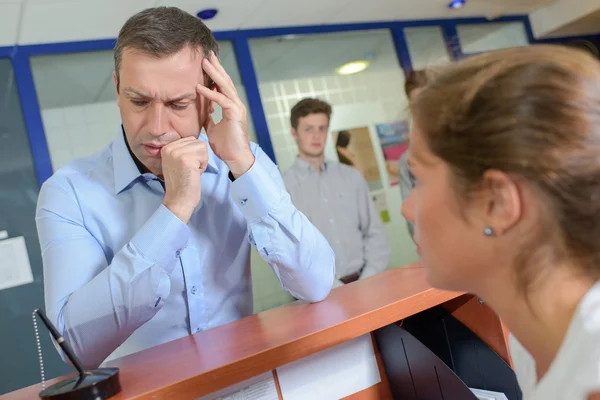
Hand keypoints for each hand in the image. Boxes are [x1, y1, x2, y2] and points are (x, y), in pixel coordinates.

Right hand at [161, 137, 208, 223]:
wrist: (178, 199)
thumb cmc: (182, 182)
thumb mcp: (177, 161)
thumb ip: (183, 150)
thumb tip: (198, 141)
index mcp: (166, 147)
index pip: (190, 139)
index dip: (194, 154)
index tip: (186, 166)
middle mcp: (169, 148)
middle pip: (197, 142)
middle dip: (199, 156)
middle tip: (190, 170)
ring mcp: (177, 153)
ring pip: (202, 147)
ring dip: (201, 161)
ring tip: (192, 171)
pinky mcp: (186, 159)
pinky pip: (204, 155)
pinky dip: (203, 166)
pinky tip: (194, 174)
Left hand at [196, 52, 253, 178]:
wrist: (236, 159)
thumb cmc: (226, 146)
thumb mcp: (212, 128)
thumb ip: (208, 117)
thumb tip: (201, 110)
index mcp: (231, 106)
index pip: (222, 86)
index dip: (215, 75)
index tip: (206, 64)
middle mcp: (236, 104)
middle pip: (225, 81)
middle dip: (216, 67)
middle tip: (207, 54)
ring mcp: (237, 108)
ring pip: (225, 86)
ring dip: (214, 74)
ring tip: (204, 62)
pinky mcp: (235, 114)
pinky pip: (221, 100)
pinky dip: (210, 93)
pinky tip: (199, 87)